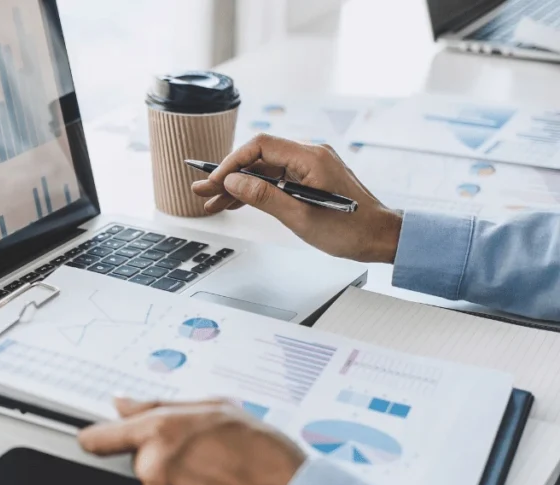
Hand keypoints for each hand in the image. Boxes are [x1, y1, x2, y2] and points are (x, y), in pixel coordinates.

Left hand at [78, 398, 305, 484]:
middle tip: (200, 450)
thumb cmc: (262, 452)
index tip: (96, 436)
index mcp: (159, 432)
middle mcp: (153, 470)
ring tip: (216, 472)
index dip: (97, 435)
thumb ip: (159, 405)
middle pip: (139, 459)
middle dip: (162, 454)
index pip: (99, 437)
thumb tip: (123, 404)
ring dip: (177, 479)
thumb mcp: (214, 407)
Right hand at [190, 134, 402, 263]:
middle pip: (259, 157)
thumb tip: (233, 181)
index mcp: (311, 157)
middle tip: (202, 191)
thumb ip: (264, 196)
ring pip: (265, 169)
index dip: (232, 162)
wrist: (384, 237)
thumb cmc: (352, 230)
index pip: (260, 146)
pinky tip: (238, 201)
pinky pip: (278, 178)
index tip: (215, 181)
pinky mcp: (312, 178)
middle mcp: (311, 155)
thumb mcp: (301, 217)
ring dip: (240, 185)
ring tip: (213, 202)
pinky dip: (258, 189)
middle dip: (229, 175)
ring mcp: (312, 166)